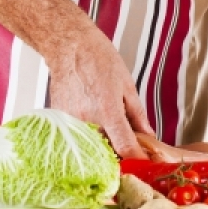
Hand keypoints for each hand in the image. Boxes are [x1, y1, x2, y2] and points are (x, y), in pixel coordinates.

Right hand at [46, 25, 153, 158]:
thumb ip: (137, 114)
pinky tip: (92, 118)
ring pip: (92, 146)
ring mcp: (71, 123)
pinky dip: (88, 134)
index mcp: (108, 112)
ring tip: (107, 124)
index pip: (125, 147)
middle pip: (108, 151)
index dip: (137, 158)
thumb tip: (147, 134)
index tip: (144, 162)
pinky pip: (78, 136)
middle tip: (127, 141)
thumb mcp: (126, 85)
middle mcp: (88, 121)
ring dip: (103, 143)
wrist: (69, 46)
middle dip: (120, 151)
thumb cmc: (98, 59)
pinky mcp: (60, 121)